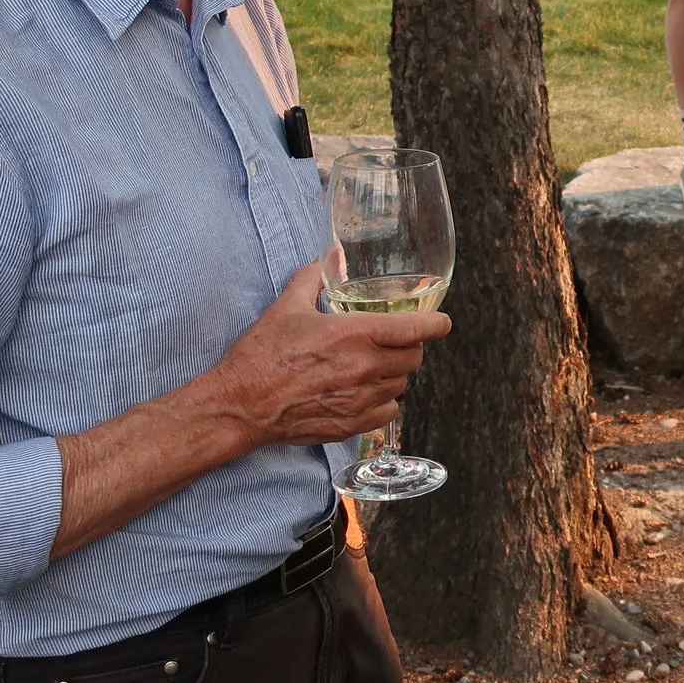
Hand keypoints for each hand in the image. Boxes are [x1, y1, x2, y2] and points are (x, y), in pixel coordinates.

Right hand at [208, 260, 450, 448]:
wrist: (241, 405)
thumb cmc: (261, 355)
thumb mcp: (286, 307)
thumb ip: (312, 277)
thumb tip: (328, 257)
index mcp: (354, 335)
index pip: (415, 329)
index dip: (435, 324)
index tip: (442, 323)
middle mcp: (365, 368)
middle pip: (414, 358)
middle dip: (409, 347)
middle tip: (393, 342)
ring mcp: (361, 399)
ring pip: (401, 384)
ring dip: (394, 373)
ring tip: (372, 367)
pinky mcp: (352, 425)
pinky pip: (388, 412)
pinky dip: (383, 401)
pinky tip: (365, 393)